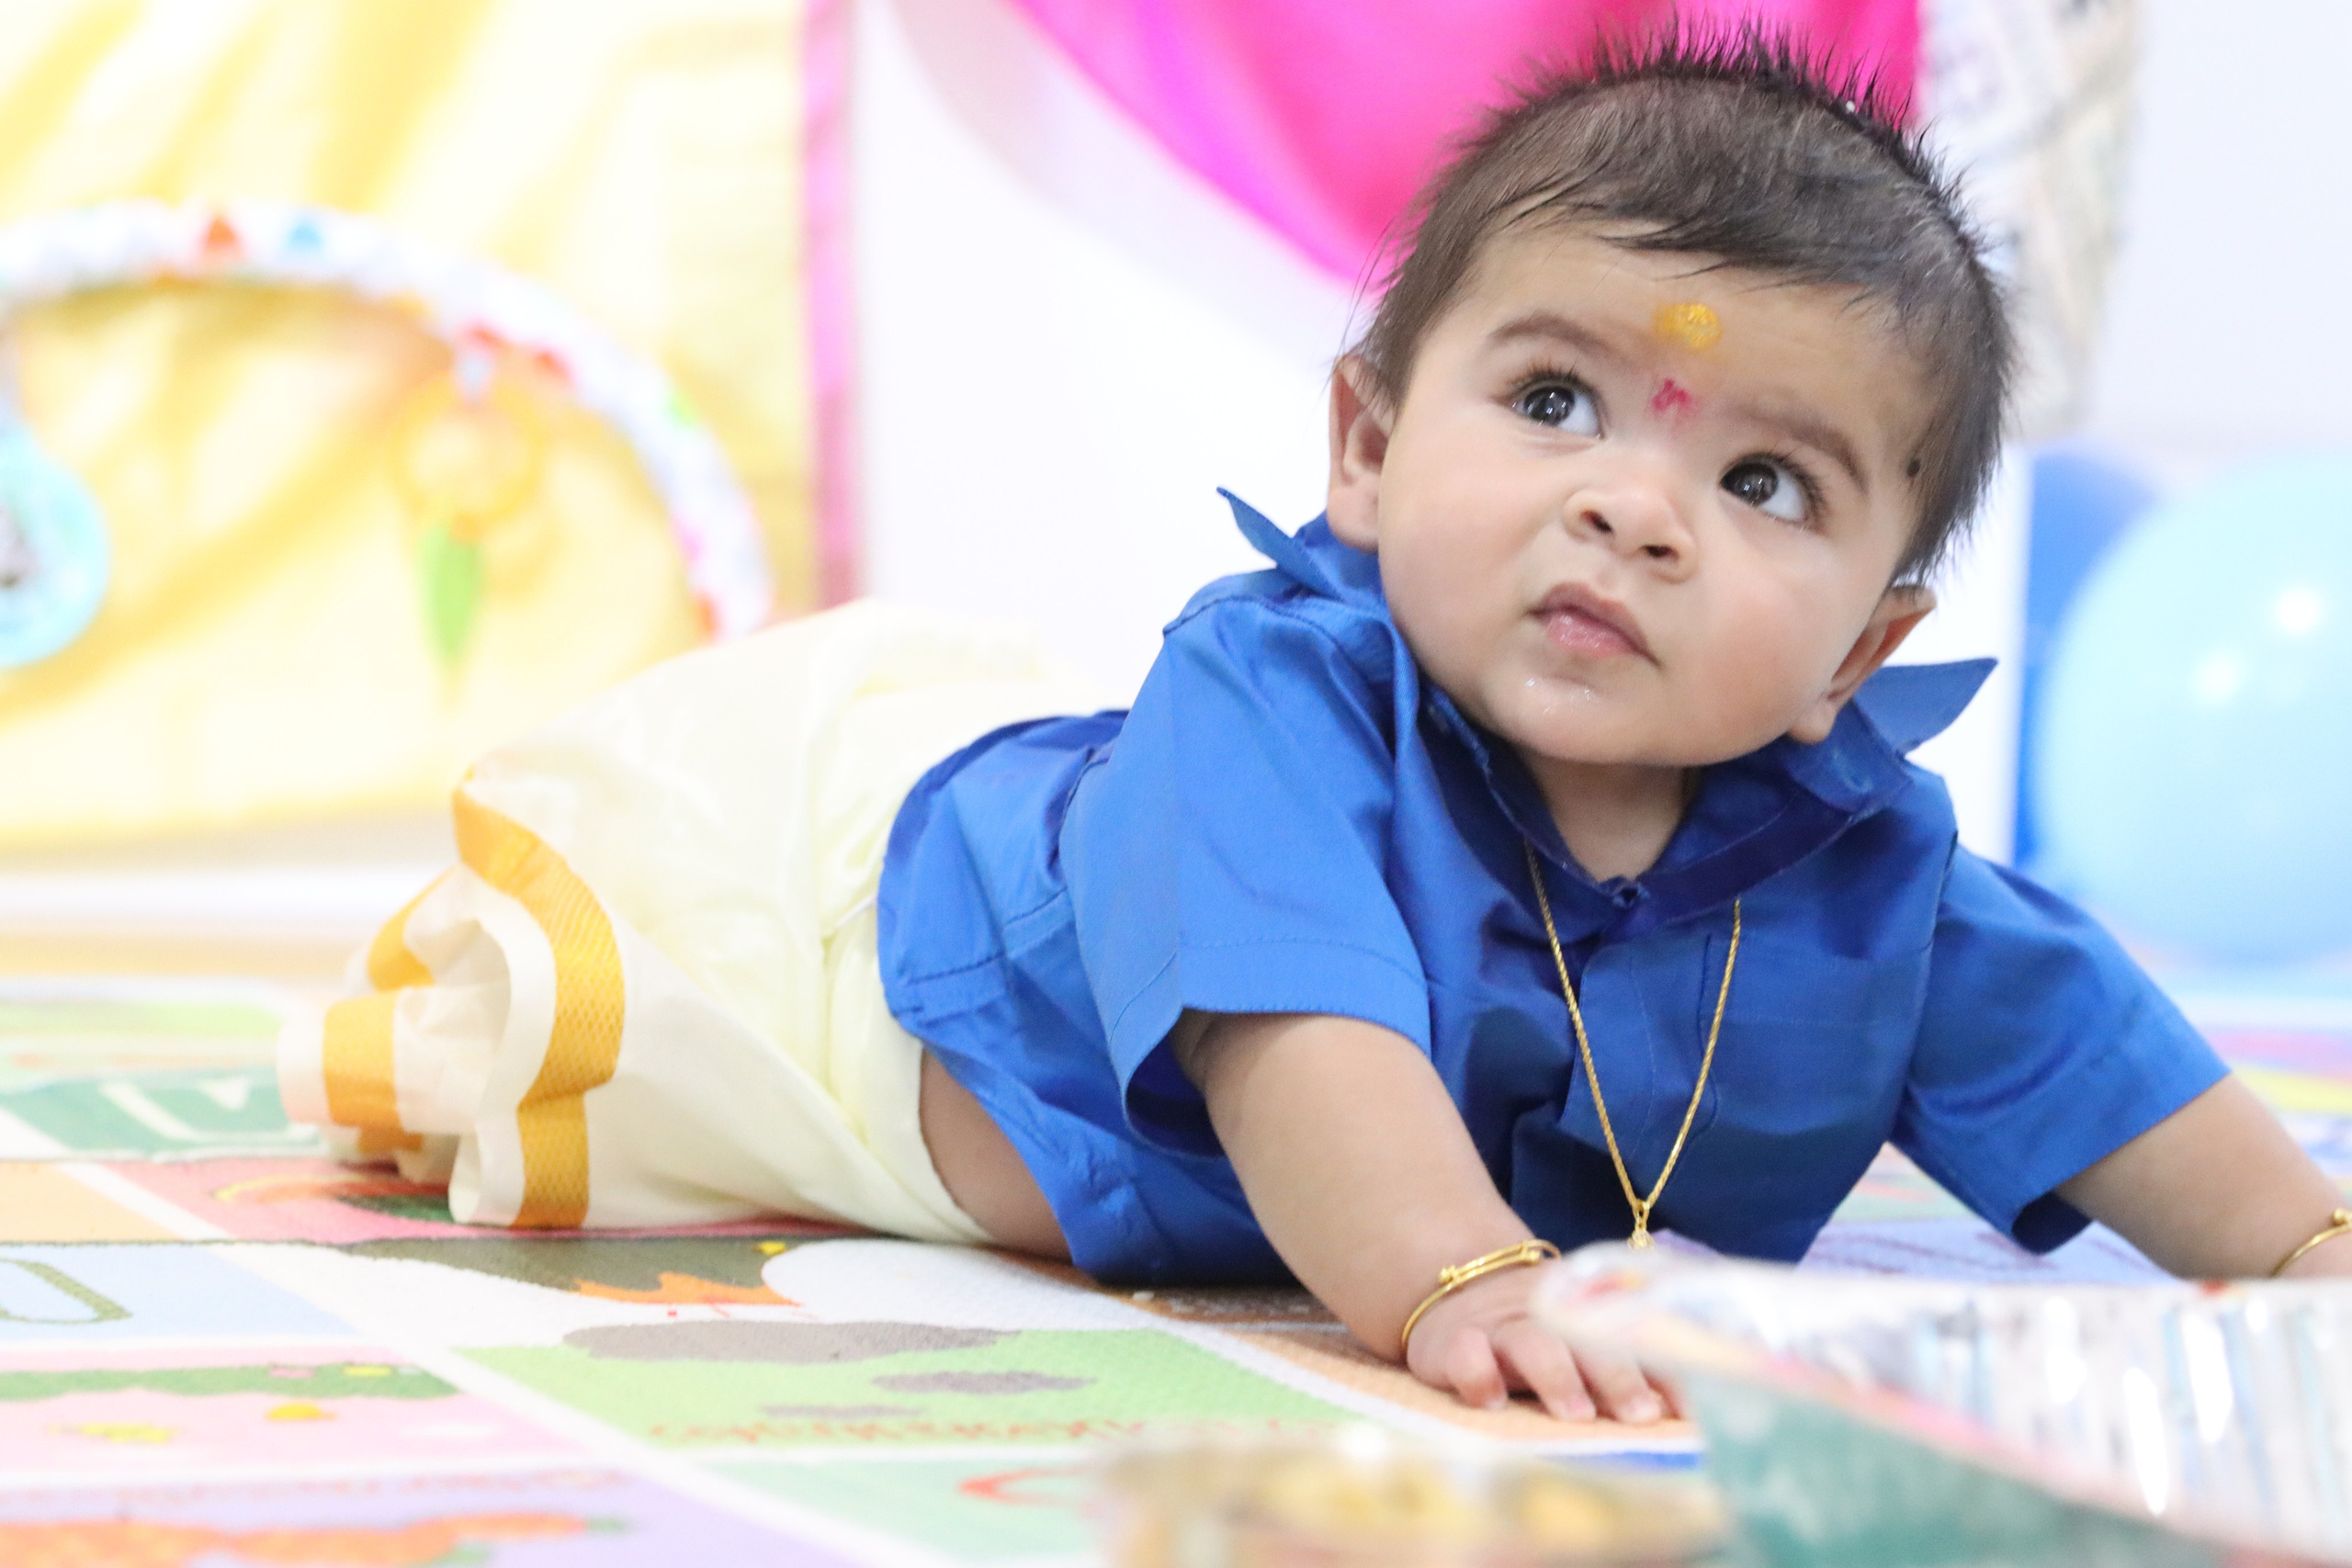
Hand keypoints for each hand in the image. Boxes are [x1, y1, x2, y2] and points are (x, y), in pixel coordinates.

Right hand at [1401, 1263, 1671, 1422]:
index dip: (1666, 1372)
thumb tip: (1685, 1415)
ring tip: (1577, 1414)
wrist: (1457, 1289)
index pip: (1636, 1340)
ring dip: (1557, 1376)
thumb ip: (1629, 1370)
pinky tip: (1492, 1400)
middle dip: (1618, 1376)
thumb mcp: (1583, 1343)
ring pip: (1532, 1345)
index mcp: (1589, 1312)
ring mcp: (1500, 1327)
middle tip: (1641, 1414)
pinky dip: (1478, 1372)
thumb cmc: (1541, 1336)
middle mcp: (1549, 1316)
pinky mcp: (1451, 1342)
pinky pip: (1464, 1353)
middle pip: (1588, 1341)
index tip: (1691, 1410)